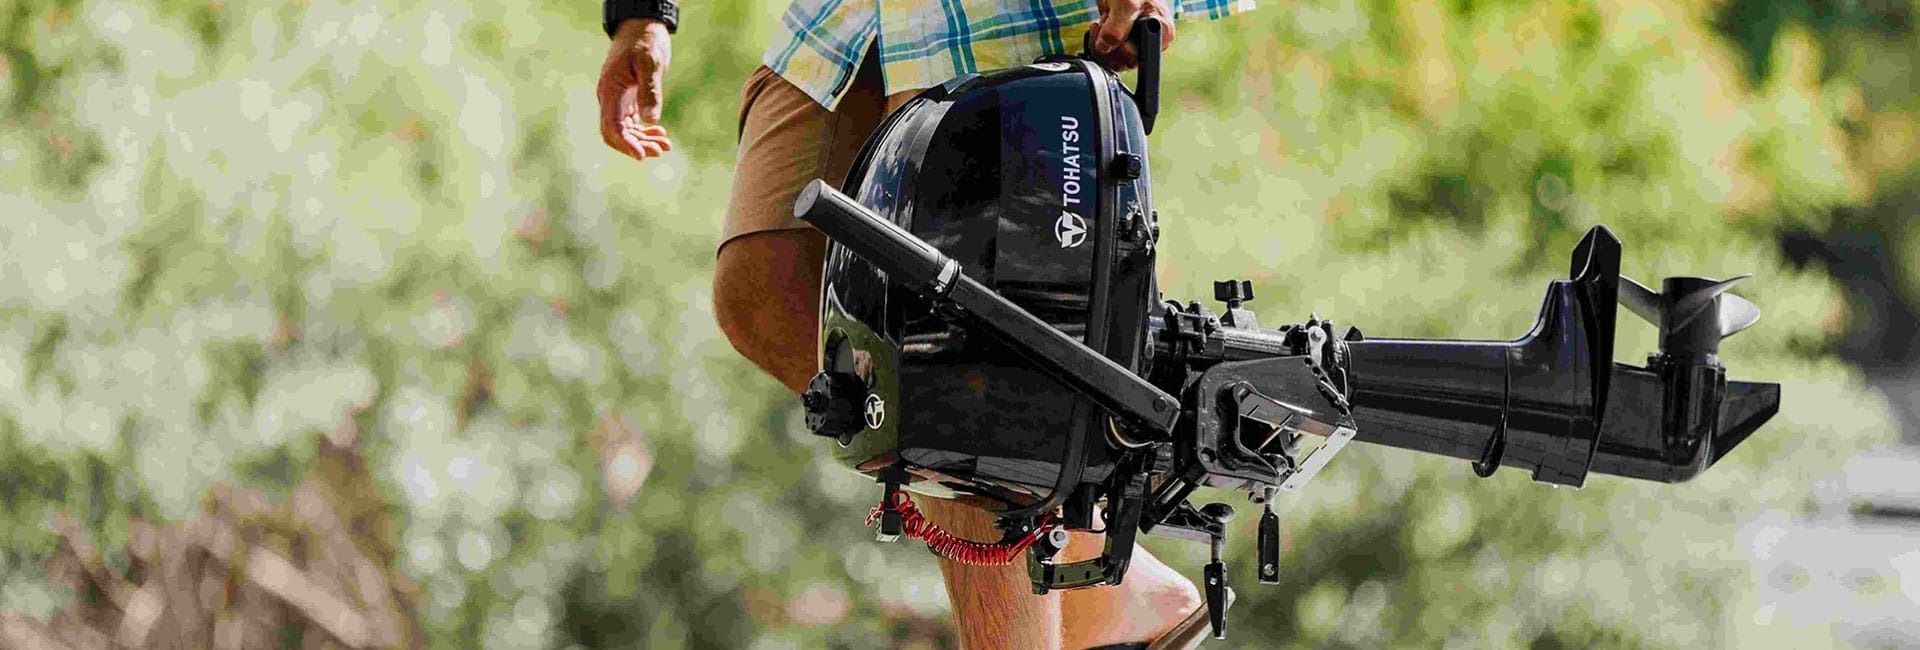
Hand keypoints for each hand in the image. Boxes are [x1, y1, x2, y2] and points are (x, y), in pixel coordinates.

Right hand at [596, 19, 674, 161]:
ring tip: (666, 145)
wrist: (641, 27)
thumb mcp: (650, 63)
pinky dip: (646, 131)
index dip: (626, 144)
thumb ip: (650, 91)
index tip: (642, 156)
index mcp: (610, 91)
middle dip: (637, 146)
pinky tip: (661, 133)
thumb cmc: (645, 41)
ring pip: (626, 131)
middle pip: (617, 134)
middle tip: (662, 150)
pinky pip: (633, 123)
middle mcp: (609, 98)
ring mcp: (617, 100)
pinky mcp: (627, 100)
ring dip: (644, 141)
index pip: (612, 127)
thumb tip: (650, 121)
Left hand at [1090, 0, 1175, 70]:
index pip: (1140, 58)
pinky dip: (1098, 40)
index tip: (1112, 37)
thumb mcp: (1126, 4)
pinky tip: (1099, 25)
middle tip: (1102, 27)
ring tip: (1100, 24)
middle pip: (1127, 61)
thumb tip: (1105, 48)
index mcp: (1161, 33)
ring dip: (1101, 44)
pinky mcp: (1121, 34)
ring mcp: (1135, 37)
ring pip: (1115, 58)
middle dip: (1109, 47)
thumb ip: (1117, 29)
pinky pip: (1107, 49)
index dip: (1122, 52)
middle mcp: (1150, 38)